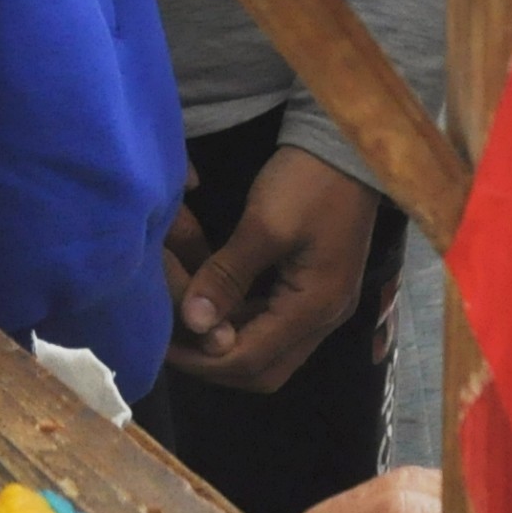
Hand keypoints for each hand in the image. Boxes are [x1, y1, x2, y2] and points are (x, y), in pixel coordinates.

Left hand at [165, 145, 382, 392]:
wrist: (350, 144)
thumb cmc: (310, 181)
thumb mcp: (264, 224)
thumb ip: (227, 276)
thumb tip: (192, 322)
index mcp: (315, 308)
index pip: (250, 361)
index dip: (203, 359)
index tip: (161, 344)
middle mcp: (324, 318)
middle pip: (263, 369)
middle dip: (214, 362)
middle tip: (172, 341)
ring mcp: (324, 305)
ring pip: (269, 351)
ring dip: (227, 344)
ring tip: (186, 325)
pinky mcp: (318, 288)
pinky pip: (275, 325)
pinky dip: (242, 323)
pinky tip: (216, 305)